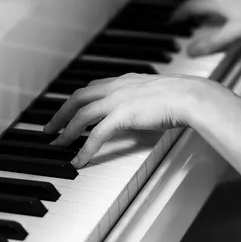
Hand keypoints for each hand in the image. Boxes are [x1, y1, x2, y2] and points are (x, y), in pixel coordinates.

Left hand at [43, 73, 210, 167]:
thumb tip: (143, 110)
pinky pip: (96, 134)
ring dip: (66, 130)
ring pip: (81, 115)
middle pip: (78, 97)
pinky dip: (84, 149)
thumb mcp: (158, 94)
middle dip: (60, 113)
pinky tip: (78, 160)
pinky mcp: (122, 116)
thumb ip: (145, 100)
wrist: (190, 96)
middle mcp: (117, 87)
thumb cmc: (182, 96)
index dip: (76, 99)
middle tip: (50, 127)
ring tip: (56, 144)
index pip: (92, 87)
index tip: (68, 109)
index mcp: (125, 80)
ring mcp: (118, 100)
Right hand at [172, 0, 240, 56]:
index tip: (172, 20)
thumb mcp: (235, 35)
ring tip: (203, 16)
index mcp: (218, 1)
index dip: (180, 14)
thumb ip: (212, 44)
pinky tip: (229, 13)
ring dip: (205, 5)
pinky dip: (220, 4)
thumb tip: (189, 51)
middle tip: (184, 17)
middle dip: (190, 7)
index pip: (192, 5)